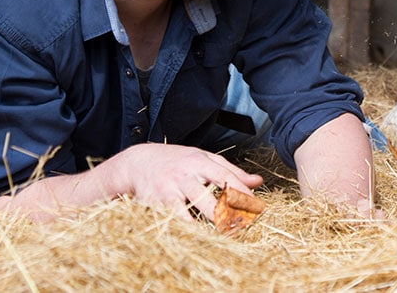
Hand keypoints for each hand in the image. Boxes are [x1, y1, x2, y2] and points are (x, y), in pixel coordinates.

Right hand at [103, 143, 263, 221]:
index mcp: (201, 162)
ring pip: (191, 206)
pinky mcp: (158, 201)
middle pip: (210, 191)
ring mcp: (171, 187)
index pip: (226, 175)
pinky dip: (185, 227)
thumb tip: (258, 181)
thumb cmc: (178, 161)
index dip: (242, 191)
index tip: (256, 206)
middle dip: (226, 208)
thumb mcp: (204, 159)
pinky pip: (174, 216)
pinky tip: (196, 237)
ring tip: (222, 234)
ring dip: (208, 220)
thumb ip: (231, 171)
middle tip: (242, 224)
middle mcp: (186, 173)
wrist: (138, 162)